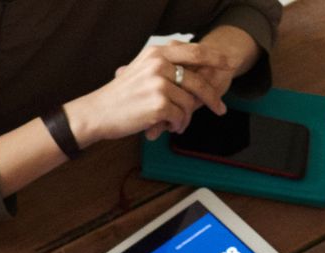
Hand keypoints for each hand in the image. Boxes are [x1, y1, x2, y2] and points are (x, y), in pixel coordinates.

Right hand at [68, 41, 236, 144]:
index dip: (215, 59)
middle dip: (212, 97)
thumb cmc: (119, 96)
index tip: (228, 65)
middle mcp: (160, 65)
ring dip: (185, 117)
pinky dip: (177, 125)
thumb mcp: (139, 70)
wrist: (96, 113)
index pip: (195, 52)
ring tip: (176, 124)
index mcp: (157, 53)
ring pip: (189, 103)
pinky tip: (168, 128)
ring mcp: (159, 85)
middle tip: (220, 108)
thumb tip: (192, 68)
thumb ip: (164, 65)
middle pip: (198, 81)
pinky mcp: (158, 105)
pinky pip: (180, 116)